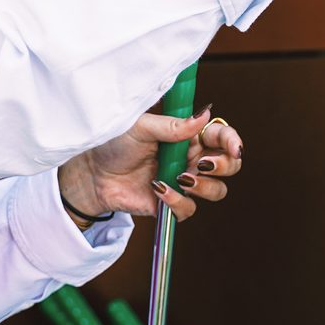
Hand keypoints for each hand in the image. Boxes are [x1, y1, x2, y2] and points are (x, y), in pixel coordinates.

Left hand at [57, 108, 243, 223]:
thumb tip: (204, 115)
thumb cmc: (114, 143)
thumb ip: (173, 125)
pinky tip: (159, 189)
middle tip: (204, 164)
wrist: (91, 172)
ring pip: (216, 190)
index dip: (232, 141)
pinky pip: (188, 209)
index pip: (221, 136)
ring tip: (182, 179)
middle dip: (225, 166)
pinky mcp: (171, 204)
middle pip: (230, 165)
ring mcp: (183, 183)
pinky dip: (177, 201)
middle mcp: (191, 159)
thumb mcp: (141, 127)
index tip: (234, 147)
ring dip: (205, 186)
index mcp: (188, 136)